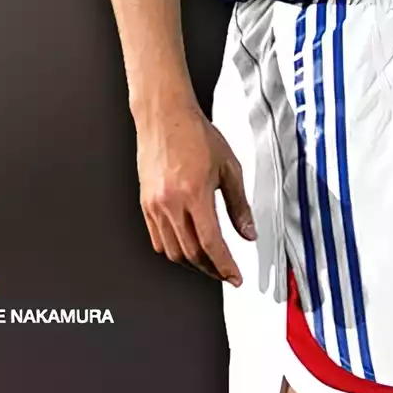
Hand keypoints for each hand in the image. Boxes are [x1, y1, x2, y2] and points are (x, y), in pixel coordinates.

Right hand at [136, 102, 256, 285]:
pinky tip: (186, 246)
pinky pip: (157, 238)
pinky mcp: (145, 202)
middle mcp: (170, 202)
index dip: (225, 266)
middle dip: (211, 269)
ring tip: (208, 262)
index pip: (211, 243)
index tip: (234, 276)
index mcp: (194, 193)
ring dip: (192, 263)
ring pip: (172, 251)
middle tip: (225, 272)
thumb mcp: (228, 168)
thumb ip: (240, 205)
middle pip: (191, 253)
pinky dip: (173, 250)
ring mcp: (154, 204)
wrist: (164, 115)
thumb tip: (248, 233)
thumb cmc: (194, 134)